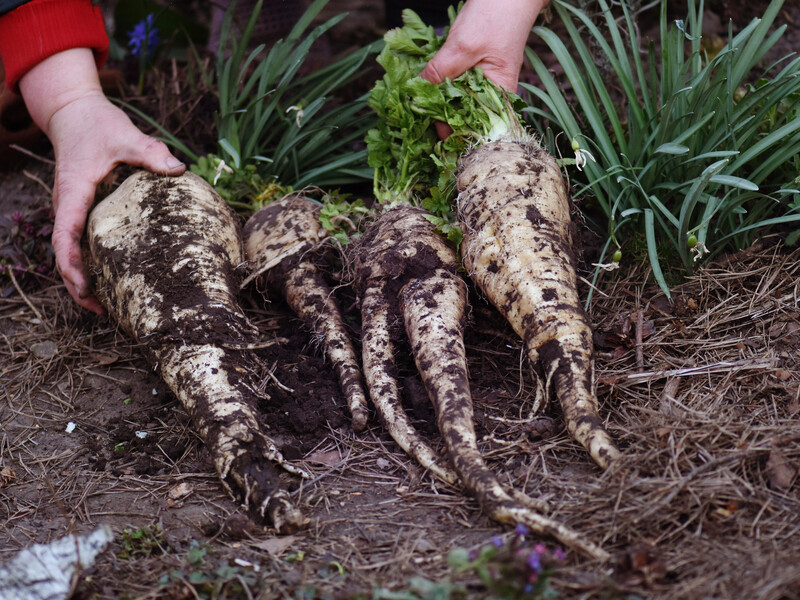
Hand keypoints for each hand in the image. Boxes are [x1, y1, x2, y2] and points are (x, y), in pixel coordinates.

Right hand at [20, 49, 184, 314]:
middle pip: (64, 254)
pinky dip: (89, 263)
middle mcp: (67, 206)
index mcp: (73, 193)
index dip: (71, 264)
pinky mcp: (80, 210)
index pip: (64, 236)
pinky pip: (79, 242)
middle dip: (77, 285)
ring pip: (69, 252)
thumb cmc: (97, 123)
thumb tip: (178, 168)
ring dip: (82, 280)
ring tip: (106, 308)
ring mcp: (72, 209)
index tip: (83, 286)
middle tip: (103, 312)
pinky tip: (111, 279)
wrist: (73, 111)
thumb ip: (150, 152)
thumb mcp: (125, 135)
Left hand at [420, 0, 546, 137]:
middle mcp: (492, 92)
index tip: (423, 127)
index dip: (448, 129)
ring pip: (455, 99)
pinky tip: (423, 84)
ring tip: (413, 102)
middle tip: (411, 116)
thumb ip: (441, 72)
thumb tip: (416, 94)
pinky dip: (439, 83)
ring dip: (435, 99)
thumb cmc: (496, 15)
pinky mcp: (473, 69)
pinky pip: (454, 83)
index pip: (472, 125)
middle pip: (462, 114)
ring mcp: (483, 80)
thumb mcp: (463, 46)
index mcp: (499, 95)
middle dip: (438, 115)